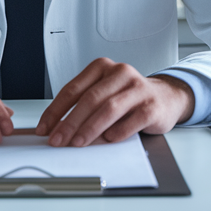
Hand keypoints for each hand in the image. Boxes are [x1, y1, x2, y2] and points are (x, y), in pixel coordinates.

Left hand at [34, 58, 194, 146]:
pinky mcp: (152, 105)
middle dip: (70, 123)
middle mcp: (120, 72)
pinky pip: (131, 121)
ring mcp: (138, 88)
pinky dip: (117, 133)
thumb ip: (83, 106)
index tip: (44, 129)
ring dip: (90, 129)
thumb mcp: (103, 94)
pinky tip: (107, 141)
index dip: (55, 111)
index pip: (72, 89)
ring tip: (77, 144)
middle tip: (58, 140)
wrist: (166, 98)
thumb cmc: (128, 97)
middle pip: (89, 99)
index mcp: (102, 67)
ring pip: (109, 109)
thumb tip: (57, 130)